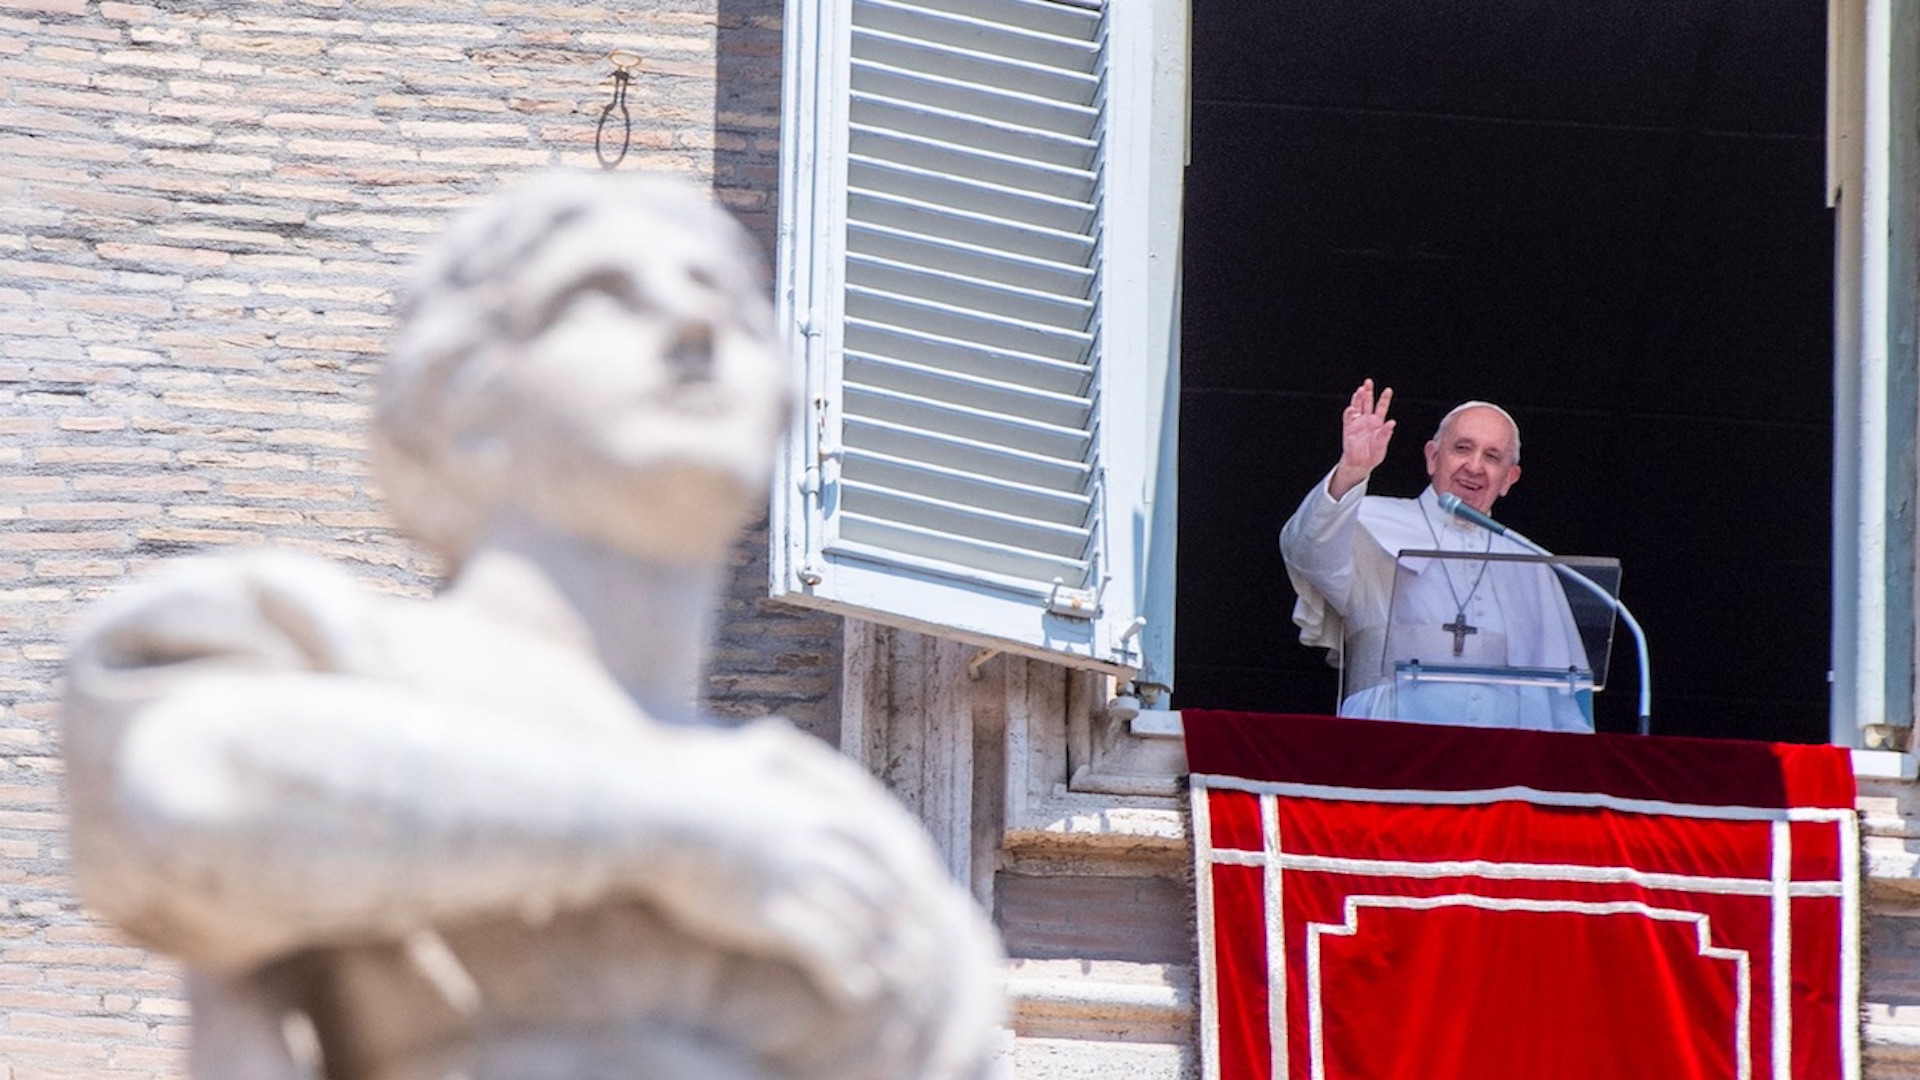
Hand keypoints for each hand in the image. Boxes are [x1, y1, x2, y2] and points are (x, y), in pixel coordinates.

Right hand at [1328, 379, 1393, 498]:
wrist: (1360, 464)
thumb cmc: (1372, 455)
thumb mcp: (1382, 446)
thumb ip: (1386, 434)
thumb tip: (1392, 423)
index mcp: (1377, 423)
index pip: (1381, 408)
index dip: (1384, 399)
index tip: (1388, 390)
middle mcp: (1366, 420)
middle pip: (1367, 403)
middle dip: (1367, 392)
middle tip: (1368, 382)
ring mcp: (1357, 423)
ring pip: (1357, 407)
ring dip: (1358, 398)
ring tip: (1360, 390)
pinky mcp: (1348, 429)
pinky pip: (1348, 418)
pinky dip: (1349, 413)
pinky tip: (1352, 408)